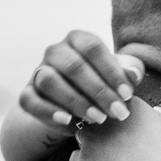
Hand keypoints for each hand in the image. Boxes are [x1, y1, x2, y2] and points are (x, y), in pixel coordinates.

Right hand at [19, 30, 145, 128]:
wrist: (75, 104)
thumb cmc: (103, 83)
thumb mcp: (119, 75)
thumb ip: (130, 70)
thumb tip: (133, 74)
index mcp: (78, 39)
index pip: (93, 48)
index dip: (111, 71)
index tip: (127, 95)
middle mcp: (55, 51)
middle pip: (74, 66)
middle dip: (99, 92)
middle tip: (118, 112)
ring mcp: (39, 71)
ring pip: (50, 81)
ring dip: (76, 101)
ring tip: (98, 118)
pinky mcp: (27, 93)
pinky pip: (31, 101)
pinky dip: (48, 111)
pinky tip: (67, 120)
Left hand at [69, 97, 160, 160]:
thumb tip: (159, 112)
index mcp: (127, 104)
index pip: (115, 99)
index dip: (120, 112)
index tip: (128, 125)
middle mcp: (104, 116)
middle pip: (96, 114)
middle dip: (102, 124)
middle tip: (117, 141)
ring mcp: (91, 138)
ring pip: (82, 134)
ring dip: (91, 142)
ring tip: (107, 157)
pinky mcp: (83, 160)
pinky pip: (75, 158)